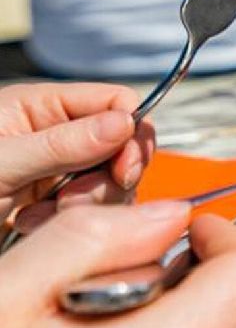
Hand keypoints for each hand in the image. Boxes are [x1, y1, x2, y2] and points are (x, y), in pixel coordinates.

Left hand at [0, 83, 155, 231]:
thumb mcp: (1, 163)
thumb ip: (62, 144)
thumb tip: (123, 123)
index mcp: (40, 107)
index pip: (115, 102)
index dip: (131, 133)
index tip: (124, 168)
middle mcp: (59, 137)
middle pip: (126, 147)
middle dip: (110, 178)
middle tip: (76, 197)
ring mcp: (64, 172)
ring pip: (118, 185)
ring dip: (89, 205)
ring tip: (42, 213)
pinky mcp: (64, 206)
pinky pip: (102, 213)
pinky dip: (77, 225)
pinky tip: (34, 224)